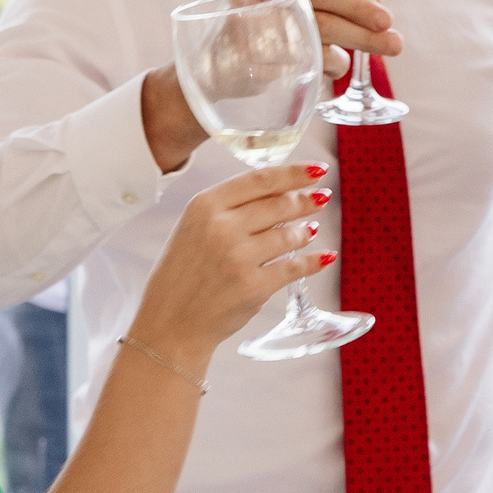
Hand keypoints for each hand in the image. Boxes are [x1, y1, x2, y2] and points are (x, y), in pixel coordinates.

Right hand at [132, 162, 337, 364]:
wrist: (169, 323)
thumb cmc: (182, 275)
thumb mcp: (192, 228)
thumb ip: (229, 209)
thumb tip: (280, 194)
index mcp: (204, 205)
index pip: (260, 179)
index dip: (294, 173)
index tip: (316, 170)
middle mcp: (221, 227)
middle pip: (279, 204)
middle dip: (305, 200)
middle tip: (321, 198)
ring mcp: (238, 257)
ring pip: (289, 235)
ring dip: (305, 232)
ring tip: (310, 230)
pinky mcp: (254, 286)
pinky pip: (294, 267)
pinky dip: (313, 261)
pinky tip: (324, 257)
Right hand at [231, 0, 399, 66]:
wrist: (207, 75)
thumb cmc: (256, 38)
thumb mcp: (282, 12)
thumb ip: (321, 8)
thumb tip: (380, 11)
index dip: (355, 4)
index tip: (387, 19)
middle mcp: (246, 7)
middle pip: (318, 19)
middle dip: (363, 34)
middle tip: (395, 45)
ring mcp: (242, 42)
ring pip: (313, 50)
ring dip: (338, 60)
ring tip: (339, 63)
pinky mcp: (245, 73)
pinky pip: (299, 74)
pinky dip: (319, 73)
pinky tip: (321, 72)